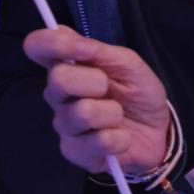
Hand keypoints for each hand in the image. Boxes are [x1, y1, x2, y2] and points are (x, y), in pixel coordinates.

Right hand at [23, 26, 171, 176]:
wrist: (157, 129)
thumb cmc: (137, 90)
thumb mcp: (126, 62)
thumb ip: (98, 49)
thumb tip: (72, 40)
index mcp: (66, 65)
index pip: (36, 46)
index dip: (54, 43)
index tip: (85, 49)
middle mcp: (57, 94)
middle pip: (58, 79)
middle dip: (96, 81)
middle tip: (109, 89)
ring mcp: (63, 124)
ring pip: (83, 113)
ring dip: (112, 113)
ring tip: (118, 116)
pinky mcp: (74, 152)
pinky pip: (97, 142)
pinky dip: (119, 138)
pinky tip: (120, 137)